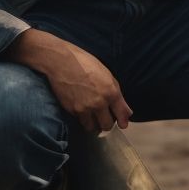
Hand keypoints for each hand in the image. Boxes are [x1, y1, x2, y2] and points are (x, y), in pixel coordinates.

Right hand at [5, 29, 131, 132]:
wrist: (61, 62)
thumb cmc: (85, 63)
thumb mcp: (107, 75)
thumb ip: (117, 94)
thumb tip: (127, 112)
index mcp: (110, 92)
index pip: (121, 114)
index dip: (123, 122)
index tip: (122, 125)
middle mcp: (99, 103)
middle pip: (107, 125)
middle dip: (107, 123)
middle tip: (104, 117)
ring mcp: (84, 108)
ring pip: (93, 127)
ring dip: (94, 124)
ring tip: (93, 116)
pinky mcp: (72, 110)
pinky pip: (80, 120)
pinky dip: (83, 117)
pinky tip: (81, 108)